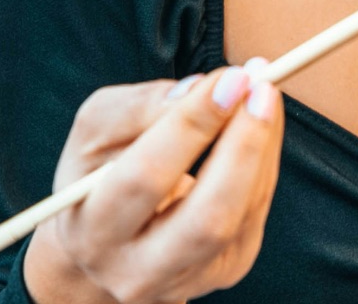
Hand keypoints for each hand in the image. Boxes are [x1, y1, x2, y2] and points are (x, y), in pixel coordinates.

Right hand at [23, 62, 283, 303]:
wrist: (110, 244)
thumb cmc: (100, 173)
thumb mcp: (96, 132)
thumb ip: (137, 108)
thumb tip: (196, 90)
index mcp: (92, 232)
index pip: (147, 178)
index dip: (192, 124)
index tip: (230, 77)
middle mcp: (138, 270)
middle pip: (207, 217)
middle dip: (243, 145)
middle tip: (262, 87)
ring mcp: (189, 278)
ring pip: (242, 213)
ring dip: (263, 145)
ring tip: (265, 92)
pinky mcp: (226, 271)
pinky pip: (257, 210)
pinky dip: (265, 160)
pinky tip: (261, 124)